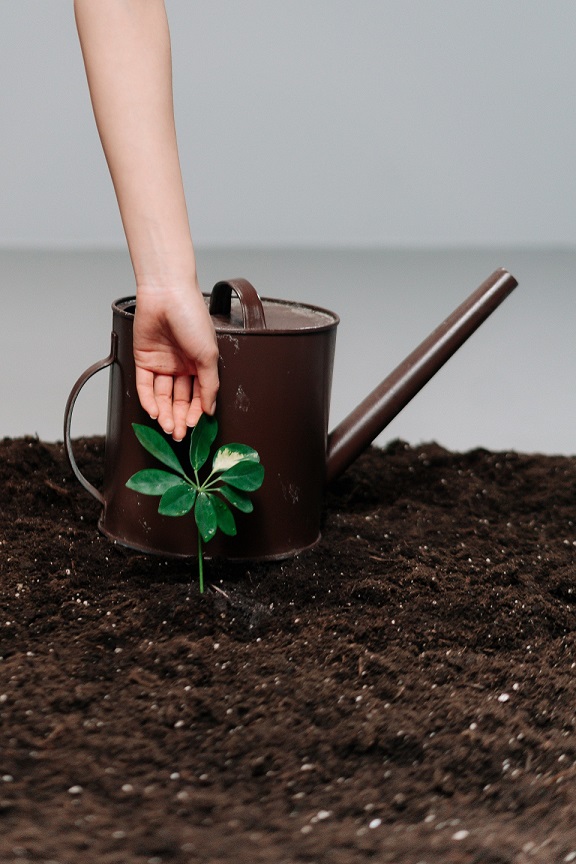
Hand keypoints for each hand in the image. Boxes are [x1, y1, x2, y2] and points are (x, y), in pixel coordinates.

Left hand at [133, 282, 218, 439]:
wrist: (167, 294)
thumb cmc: (192, 318)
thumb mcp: (209, 355)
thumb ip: (210, 384)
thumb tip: (211, 409)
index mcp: (200, 364)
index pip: (199, 395)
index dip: (197, 412)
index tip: (195, 426)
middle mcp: (182, 366)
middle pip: (180, 399)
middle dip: (180, 417)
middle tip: (180, 434)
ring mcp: (162, 364)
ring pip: (163, 396)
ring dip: (166, 413)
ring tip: (169, 426)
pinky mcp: (144, 360)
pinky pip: (145, 386)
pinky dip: (149, 401)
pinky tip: (155, 412)